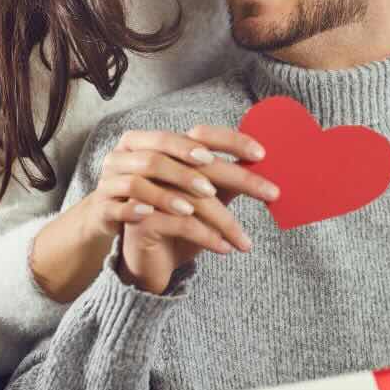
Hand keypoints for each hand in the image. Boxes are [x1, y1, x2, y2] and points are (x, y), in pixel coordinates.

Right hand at [82, 125, 280, 292]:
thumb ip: (225, 180)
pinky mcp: (119, 214)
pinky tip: (221, 248)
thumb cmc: (175, 222)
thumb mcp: (202, 198)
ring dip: (215, 215)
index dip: (230, 141)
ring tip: (236, 230)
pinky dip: (198, 235)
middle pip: (194, 164)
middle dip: (237, 178)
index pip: (199, 135)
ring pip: (179, 196)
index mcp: (160, 147)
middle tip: (270, 193)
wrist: (136, 255)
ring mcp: (125, 185)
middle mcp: (140, 159)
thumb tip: (263, 167)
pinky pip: (163, 222)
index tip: (262, 155)